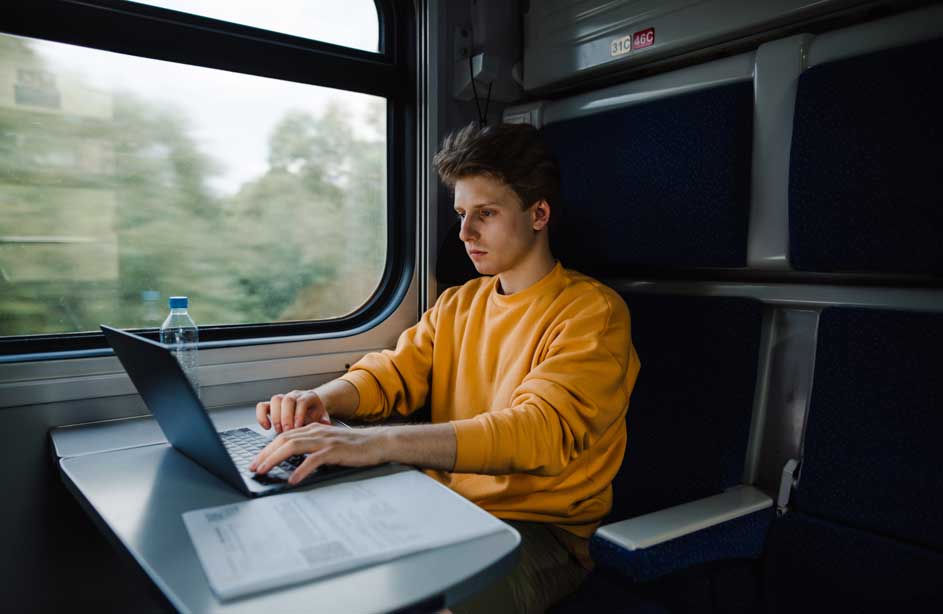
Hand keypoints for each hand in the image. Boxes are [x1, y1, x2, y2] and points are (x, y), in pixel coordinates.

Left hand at [248, 424, 388, 483]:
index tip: (256, 461)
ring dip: (275, 458)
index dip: (267, 449)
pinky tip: (294, 479)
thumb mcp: (329, 444)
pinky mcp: (336, 450)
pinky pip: (314, 459)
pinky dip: (301, 469)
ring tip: (264, 470)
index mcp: (313, 429)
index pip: (284, 436)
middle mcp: (316, 432)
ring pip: (293, 446)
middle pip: (283, 439)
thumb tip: (294, 463)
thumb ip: (312, 449)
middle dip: (265, 453)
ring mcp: (326, 440)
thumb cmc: (355, 446)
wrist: (378, 442)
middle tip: (253, 467)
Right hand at [256, 389, 330, 433]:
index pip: (302, 401)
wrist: (311, 408)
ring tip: (278, 430)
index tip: (298, 428)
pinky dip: (262, 416)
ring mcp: (282, 399)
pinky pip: (262, 406)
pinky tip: (266, 427)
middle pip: (287, 400)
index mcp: (309, 397)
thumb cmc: (315, 414)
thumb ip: (324, 421)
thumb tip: (326, 425)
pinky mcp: (272, 405)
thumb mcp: (323, 417)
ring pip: (275, 400)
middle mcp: (295, 395)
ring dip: (275, 416)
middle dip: (286, 417)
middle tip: (287, 431)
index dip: (299, 414)